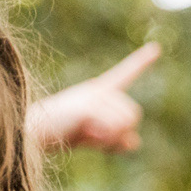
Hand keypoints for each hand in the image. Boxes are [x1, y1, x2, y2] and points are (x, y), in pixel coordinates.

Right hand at [27, 43, 159, 152]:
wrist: (34, 132)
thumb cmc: (59, 134)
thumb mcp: (92, 138)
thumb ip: (113, 139)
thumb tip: (135, 143)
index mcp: (98, 92)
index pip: (125, 74)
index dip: (141, 62)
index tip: (156, 47)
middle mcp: (99, 89)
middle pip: (133, 113)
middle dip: (122, 133)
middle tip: (98, 140)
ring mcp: (94, 95)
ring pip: (127, 121)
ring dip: (112, 138)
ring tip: (89, 135)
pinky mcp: (89, 105)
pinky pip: (115, 127)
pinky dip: (106, 139)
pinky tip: (88, 135)